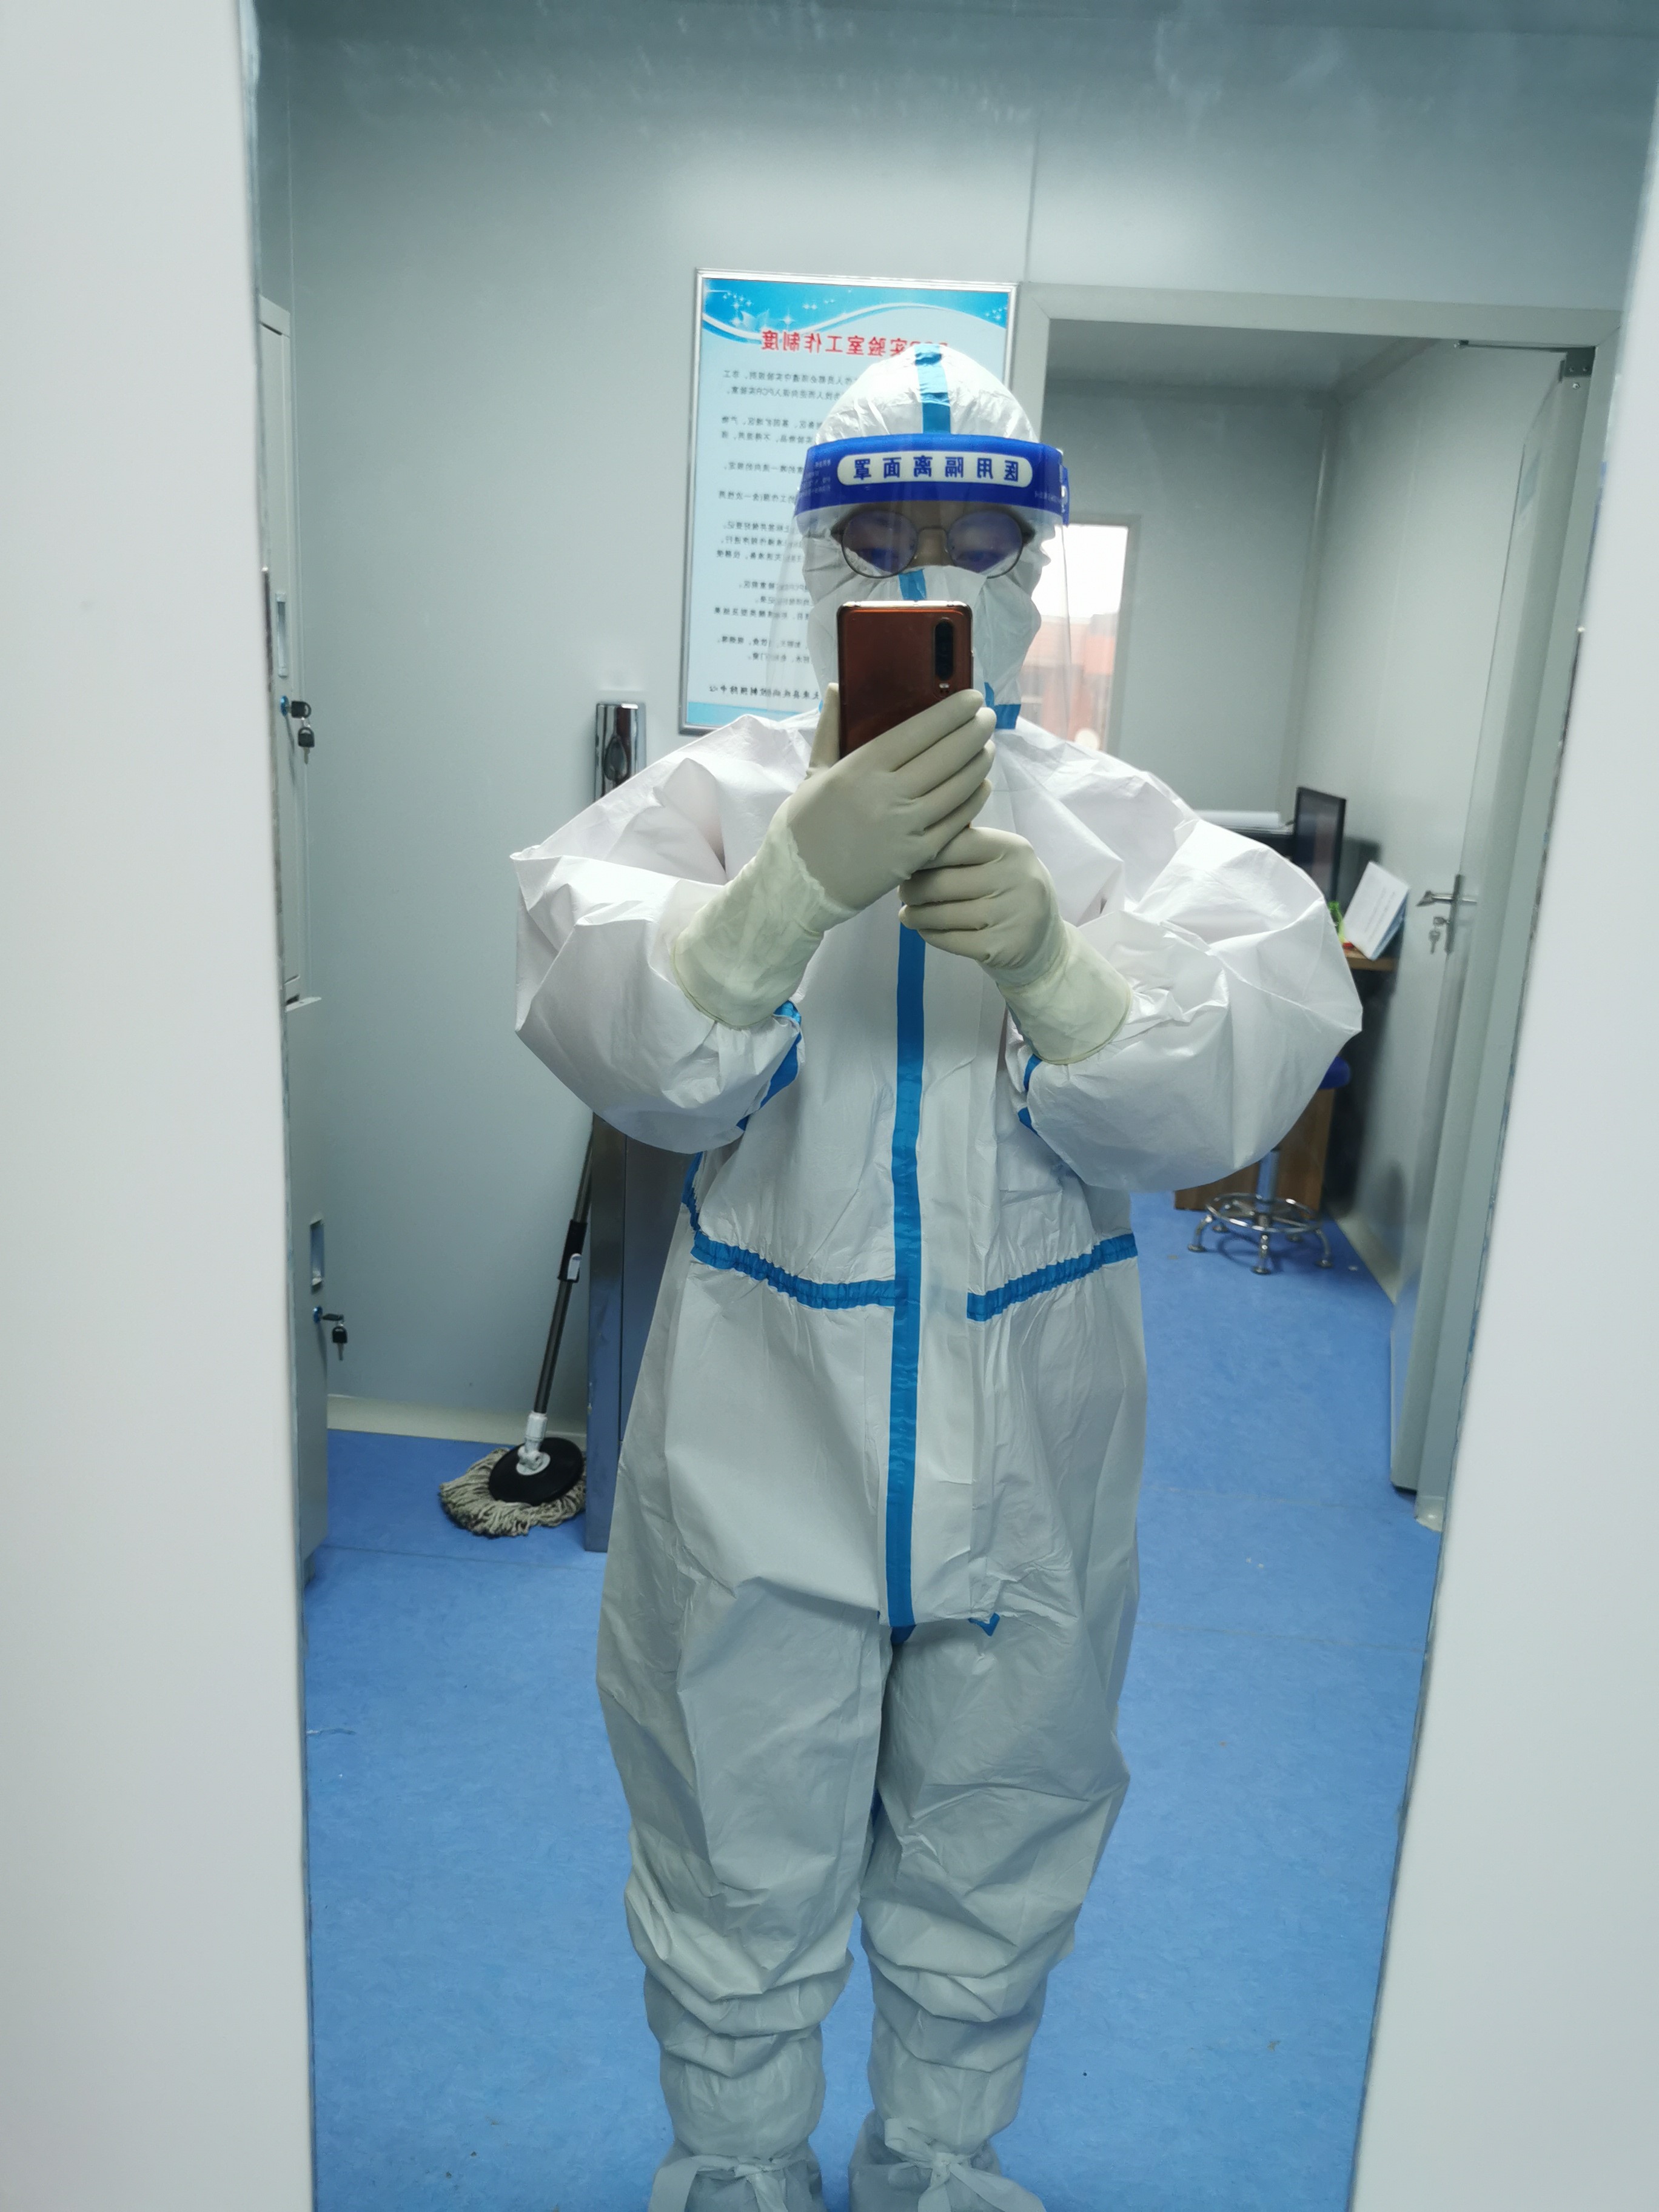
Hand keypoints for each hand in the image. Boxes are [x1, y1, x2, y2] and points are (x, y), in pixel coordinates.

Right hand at [784, 685, 995, 914]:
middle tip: (988, 717)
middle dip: (975, 731)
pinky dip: (974, 799)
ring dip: (979, 762)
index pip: (918, 731)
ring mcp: (905, 827)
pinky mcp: (916, 855)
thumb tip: (837, 687)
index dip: (952, 712)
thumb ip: (830, 729)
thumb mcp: (814, 773)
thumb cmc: (804, 826)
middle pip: (947, 755)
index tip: (972, 699)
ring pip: (958, 787)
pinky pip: (956, 821)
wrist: (800, 885)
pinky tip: (980, 784)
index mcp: (860, 768)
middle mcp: (886, 795)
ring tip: (987, 747)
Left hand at [900, 825, 1064, 989]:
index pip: (956, 845)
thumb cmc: (1010, 891)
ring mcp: (1011, 916)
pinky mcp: (1001, 948)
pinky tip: (924, 930)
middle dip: (913, 889)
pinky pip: (950, 940)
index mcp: (1013, 849)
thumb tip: (917, 834)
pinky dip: (930, 935)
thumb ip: (967, 845)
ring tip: (907, 914)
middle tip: (903, 892)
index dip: (925, 855)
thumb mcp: (1001, 860)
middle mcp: (1016, 879)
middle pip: (943, 882)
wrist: (1043, 943)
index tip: (909, 863)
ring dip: (915, 915)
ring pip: (942, 914)